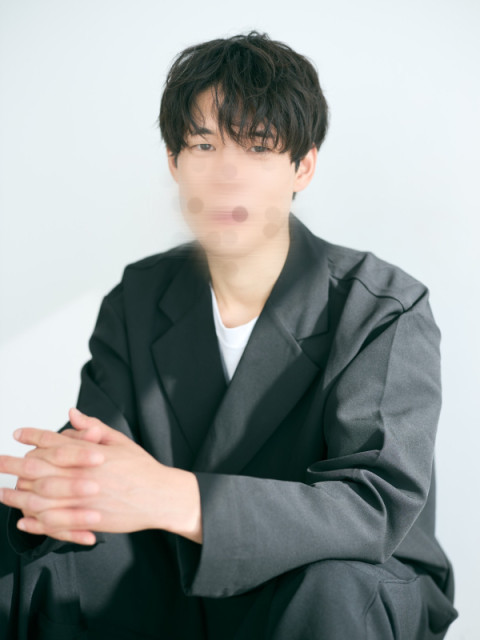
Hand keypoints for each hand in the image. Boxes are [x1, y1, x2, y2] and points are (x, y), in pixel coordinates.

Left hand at [0, 408, 201, 545]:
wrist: (161, 497)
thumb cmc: (142, 469)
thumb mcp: (121, 441)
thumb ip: (93, 428)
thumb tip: (72, 414)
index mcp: (91, 453)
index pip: (54, 441)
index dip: (33, 436)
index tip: (17, 434)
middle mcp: (83, 475)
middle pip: (39, 468)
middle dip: (13, 464)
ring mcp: (84, 499)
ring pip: (41, 497)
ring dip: (18, 494)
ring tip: (2, 492)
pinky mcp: (88, 520)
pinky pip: (55, 523)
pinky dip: (36, 523)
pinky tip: (24, 520)